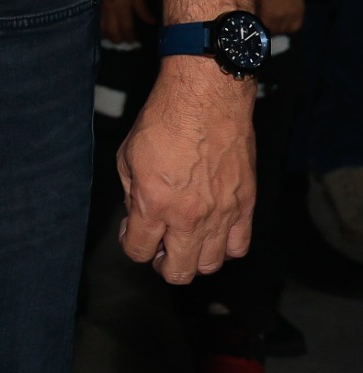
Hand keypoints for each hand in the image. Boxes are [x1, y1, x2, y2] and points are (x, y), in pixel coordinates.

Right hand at [101, 0, 156, 43]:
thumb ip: (144, 11)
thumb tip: (152, 23)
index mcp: (122, 10)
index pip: (126, 28)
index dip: (131, 37)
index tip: (134, 42)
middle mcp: (111, 13)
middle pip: (113, 32)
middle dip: (119, 40)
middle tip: (124, 44)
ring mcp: (102, 11)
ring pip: (103, 29)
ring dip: (109, 37)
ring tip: (114, 40)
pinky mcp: (98, 9)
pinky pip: (98, 23)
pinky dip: (101, 30)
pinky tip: (104, 33)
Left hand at [116, 57, 256, 283]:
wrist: (205, 101)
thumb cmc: (162, 122)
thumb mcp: (127, 157)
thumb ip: (131, 195)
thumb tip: (137, 217)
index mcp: (154, 204)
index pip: (138, 250)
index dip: (130, 246)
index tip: (130, 232)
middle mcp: (189, 217)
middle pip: (178, 271)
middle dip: (162, 265)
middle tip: (158, 247)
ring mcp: (221, 215)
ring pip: (211, 265)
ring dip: (194, 259)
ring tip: (185, 241)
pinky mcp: (245, 207)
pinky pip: (239, 246)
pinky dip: (225, 247)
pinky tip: (213, 232)